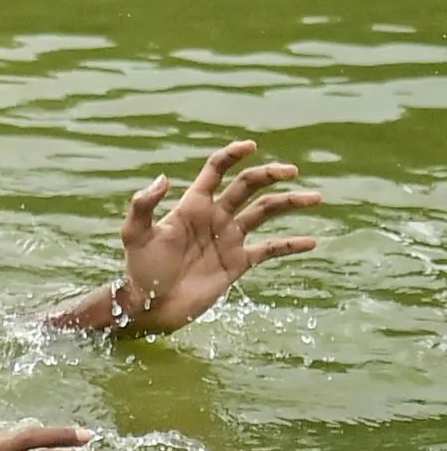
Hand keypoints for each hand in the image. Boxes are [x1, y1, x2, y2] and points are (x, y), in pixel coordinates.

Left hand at [119, 140, 320, 333]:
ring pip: (265, 213)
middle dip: (270, 175)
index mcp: (192, 204)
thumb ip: (144, 205)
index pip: (216, 171)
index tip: (251, 145)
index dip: (232, 155)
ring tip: (316, 197)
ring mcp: (229, 238)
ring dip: (290, 203)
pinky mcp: (238, 263)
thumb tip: (164, 177)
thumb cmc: (139, 267)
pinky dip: (291, 245)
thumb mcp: (135, 233)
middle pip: (247, 186)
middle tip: (293, 170)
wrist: (151, 305)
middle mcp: (214, 216)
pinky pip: (270, 250)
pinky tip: (312, 242)